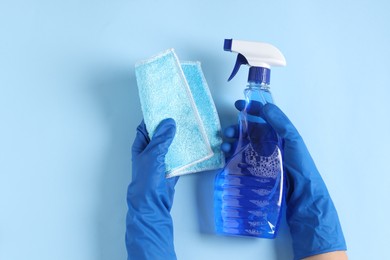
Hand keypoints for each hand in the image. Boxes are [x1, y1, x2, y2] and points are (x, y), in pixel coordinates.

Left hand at [126, 119, 177, 259]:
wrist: (152, 202)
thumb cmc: (146, 179)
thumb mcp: (153, 155)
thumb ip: (162, 138)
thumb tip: (169, 123)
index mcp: (141, 146)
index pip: (146, 127)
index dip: (153, 117)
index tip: (164, 107)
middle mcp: (150, 151)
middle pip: (160, 135)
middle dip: (169, 126)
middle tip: (181, 115)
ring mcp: (161, 160)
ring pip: (171, 145)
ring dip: (178, 139)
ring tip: (189, 126)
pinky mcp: (171, 168)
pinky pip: (179, 157)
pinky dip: (185, 152)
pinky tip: (193, 145)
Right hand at [223, 100, 346, 259]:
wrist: (302, 197)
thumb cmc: (300, 167)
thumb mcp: (293, 141)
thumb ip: (280, 123)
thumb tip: (264, 107)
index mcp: (278, 135)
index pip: (262, 118)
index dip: (251, 110)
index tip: (238, 105)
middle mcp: (268, 146)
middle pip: (248, 132)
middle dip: (236, 129)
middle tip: (228, 132)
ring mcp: (260, 159)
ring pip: (241, 146)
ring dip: (230, 143)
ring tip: (225, 146)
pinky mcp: (254, 173)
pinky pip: (239, 162)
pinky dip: (230, 158)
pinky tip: (226, 158)